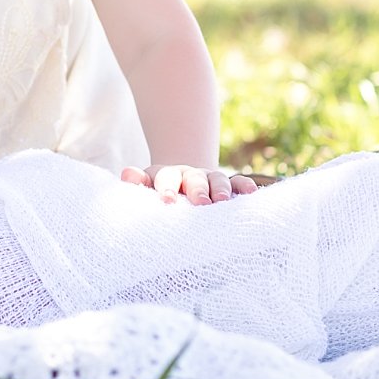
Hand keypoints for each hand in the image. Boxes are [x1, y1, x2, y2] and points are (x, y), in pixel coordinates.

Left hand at [120, 164, 257, 203]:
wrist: (180, 187)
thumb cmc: (158, 197)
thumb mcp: (144, 190)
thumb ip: (136, 184)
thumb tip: (126, 175)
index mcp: (166, 176)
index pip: (166, 177)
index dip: (167, 188)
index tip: (168, 202)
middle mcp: (189, 174)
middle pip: (194, 178)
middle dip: (198, 189)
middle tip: (201, 203)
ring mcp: (210, 179)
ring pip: (218, 179)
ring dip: (221, 189)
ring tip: (223, 202)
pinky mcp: (229, 186)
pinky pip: (239, 183)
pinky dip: (245, 186)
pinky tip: (251, 193)